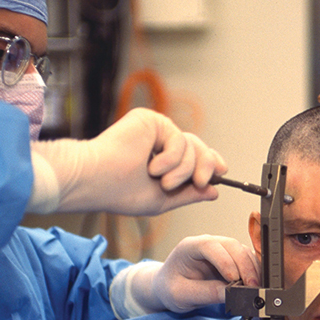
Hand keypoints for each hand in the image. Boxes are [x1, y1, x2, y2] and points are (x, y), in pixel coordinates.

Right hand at [28, 108, 226, 214]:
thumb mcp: (164, 200)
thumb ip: (189, 194)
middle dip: (205, 167)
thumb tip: (214, 191)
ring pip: (192, 146)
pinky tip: (152, 166)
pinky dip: (171, 158)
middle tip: (200, 182)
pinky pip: (179, 139)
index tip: (222, 172)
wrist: (97, 181)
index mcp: (162, 161)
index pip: (194, 156)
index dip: (210, 162)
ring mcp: (156, 131)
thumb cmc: (120, 193)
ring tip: (163, 181)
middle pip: (199, 148)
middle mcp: (160, 143)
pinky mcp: (151, 120)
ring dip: (182, 170)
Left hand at [134, 235, 259, 312]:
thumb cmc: (171, 288)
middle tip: (251, 286)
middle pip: (232, 245)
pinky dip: (253, 270)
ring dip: (252, 268)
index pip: (210, 246)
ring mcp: (221, 249)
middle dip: (244, 265)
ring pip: (242, 251)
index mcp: (190, 247)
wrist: (169, 287)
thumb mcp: (182, 295)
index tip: (233, 279)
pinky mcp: (230, 258)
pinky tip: (254, 284)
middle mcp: (207, 243)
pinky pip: (246, 259)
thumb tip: (230, 294)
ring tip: (255, 288)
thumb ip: (205, 293)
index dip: (224, 260)